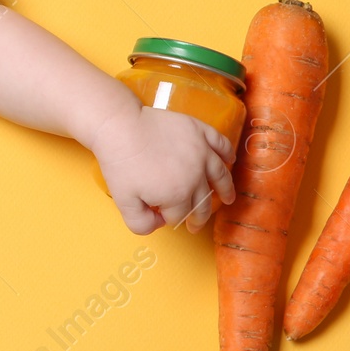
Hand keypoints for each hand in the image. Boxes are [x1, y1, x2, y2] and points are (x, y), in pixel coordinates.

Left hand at [92, 104, 236, 234]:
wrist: (119, 127)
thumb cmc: (120, 163)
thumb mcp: (123, 201)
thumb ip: (140, 223)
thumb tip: (160, 224)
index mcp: (178, 194)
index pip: (181, 215)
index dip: (172, 219)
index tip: (165, 218)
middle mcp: (195, 175)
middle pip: (202, 200)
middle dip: (199, 215)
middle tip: (196, 223)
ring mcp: (200, 151)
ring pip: (219, 174)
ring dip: (225, 189)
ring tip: (229, 198)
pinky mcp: (198, 131)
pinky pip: (220, 143)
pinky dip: (227, 152)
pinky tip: (230, 159)